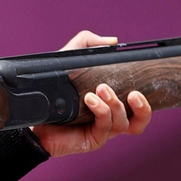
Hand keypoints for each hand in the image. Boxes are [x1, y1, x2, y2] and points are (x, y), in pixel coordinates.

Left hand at [32, 30, 152, 156]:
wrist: (33, 115)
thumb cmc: (53, 90)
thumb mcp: (70, 60)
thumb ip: (88, 44)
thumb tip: (113, 41)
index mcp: (111, 103)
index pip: (138, 105)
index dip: (147, 97)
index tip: (142, 81)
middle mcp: (110, 118)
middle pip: (141, 121)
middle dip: (143, 108)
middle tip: (133, 93)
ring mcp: (102, 130)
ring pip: (124, 123)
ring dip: (115, 104)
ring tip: (100, 90)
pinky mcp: (93, 139)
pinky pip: (106, 127)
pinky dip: (101, 110)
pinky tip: (90, 100)